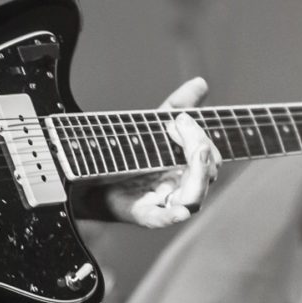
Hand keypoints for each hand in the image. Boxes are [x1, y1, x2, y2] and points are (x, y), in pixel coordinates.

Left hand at [113, 75, 220, 229]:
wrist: (91, 172)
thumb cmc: (128, 153)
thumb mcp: (153, 124)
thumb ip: (178, 105)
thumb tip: (201, 82)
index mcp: (187, 168)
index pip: (211, 157)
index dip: (200, 137)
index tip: (180, 119)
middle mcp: (180, 187)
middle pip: (208, 175)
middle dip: (199, 148)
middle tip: (178, 126)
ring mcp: (163, 203)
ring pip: (194, 199)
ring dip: (198, 177)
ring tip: (195, 153)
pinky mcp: (142, 214)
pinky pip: (161, 220)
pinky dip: (172, 217)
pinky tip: (179, 211)